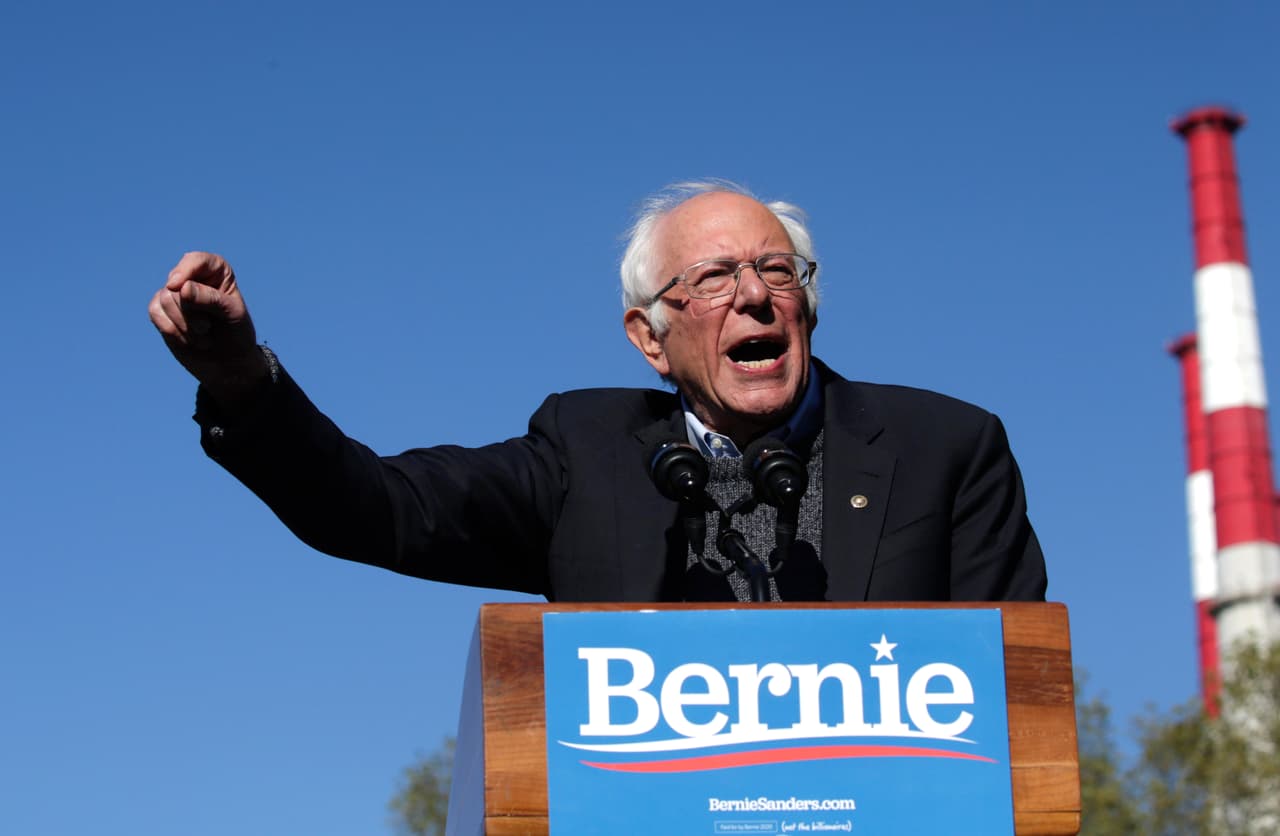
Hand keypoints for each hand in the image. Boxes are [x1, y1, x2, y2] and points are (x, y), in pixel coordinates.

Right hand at [149, 252, 267, 401]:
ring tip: (202, 335)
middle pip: (178, 285)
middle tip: (208, 327)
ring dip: (184, 324)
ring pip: (164, 298)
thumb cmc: (236, 333)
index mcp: (217, 271)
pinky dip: (171, 330)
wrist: (227, 363)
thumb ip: (210, 298)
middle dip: (191, 311)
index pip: (198, 261)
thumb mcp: (232, 314)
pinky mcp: (162, 310)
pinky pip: (155, 312)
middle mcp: (194, 278)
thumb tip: (181, 287)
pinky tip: (188, 340)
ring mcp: (176, 293)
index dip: (186, 269)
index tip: (176, 284)